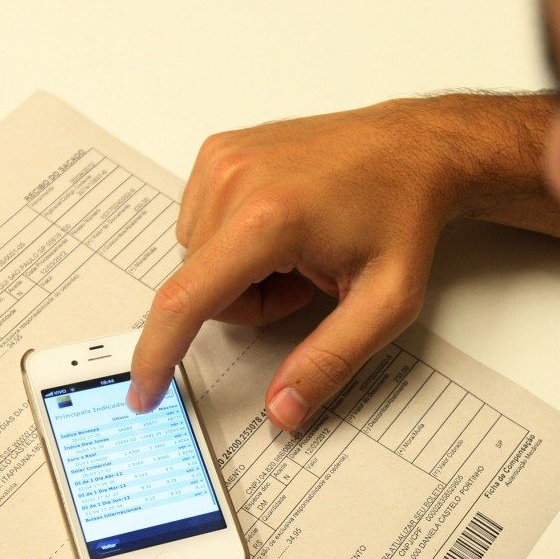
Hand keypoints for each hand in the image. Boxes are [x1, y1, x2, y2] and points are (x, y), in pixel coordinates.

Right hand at [127, 99, 466, 429]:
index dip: (158, 355)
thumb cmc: (403, 213)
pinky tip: (280, 226)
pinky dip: (233, 241)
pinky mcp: (219, 152)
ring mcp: (222, 159)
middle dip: (247, 304)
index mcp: (270, 218)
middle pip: (199, 288)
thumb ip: (330, 361)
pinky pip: (199, 225)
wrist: (414, 149)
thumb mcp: (385, 303)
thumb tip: (283, 409)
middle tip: (304, 281)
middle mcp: (234, 179)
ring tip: (298, 249)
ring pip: (196, 260)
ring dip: (240, 274)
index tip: (145, 393)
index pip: (186, 300)